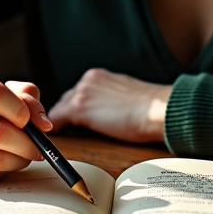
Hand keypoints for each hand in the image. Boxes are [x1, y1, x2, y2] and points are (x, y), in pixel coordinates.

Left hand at [47, 69, 171, 142]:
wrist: (157, 109)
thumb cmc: (150, 107)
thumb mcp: (126, 95)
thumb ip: (111, 97)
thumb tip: (107, 110)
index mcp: (100, 76)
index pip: (79, 91)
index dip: (77, 106)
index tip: (78, 117)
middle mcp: (88, 80)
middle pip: (67, 98)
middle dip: (67, 113)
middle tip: (69, 129)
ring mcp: (82, 92)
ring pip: (60, 108)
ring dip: (62, 121)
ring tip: (63, 135)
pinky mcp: (79, 107)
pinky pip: (56, 119)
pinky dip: (56, 128)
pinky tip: (57, 137)